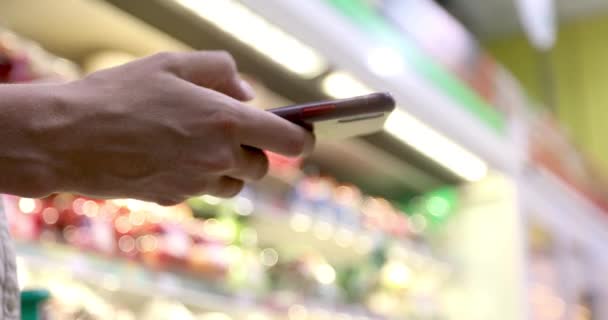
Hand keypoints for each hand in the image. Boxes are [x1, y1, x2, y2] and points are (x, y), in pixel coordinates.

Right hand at [33, 51, 313, 204]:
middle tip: (229, 131)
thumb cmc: (119, 94)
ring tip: (197, 145)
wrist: (69, 138)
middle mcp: (218, 157)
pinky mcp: (175, 199)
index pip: (290, 141)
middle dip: (255, 151)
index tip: (304, 135)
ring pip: (236, 185)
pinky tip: (170, 158)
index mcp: (226, 121)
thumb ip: (220, 71)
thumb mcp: (172, 64)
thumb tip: (248, 95)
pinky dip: (200, 179)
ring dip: (229, 169)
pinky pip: (203, 192)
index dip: (304, 139)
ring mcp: (197, 183)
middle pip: (263, 167)